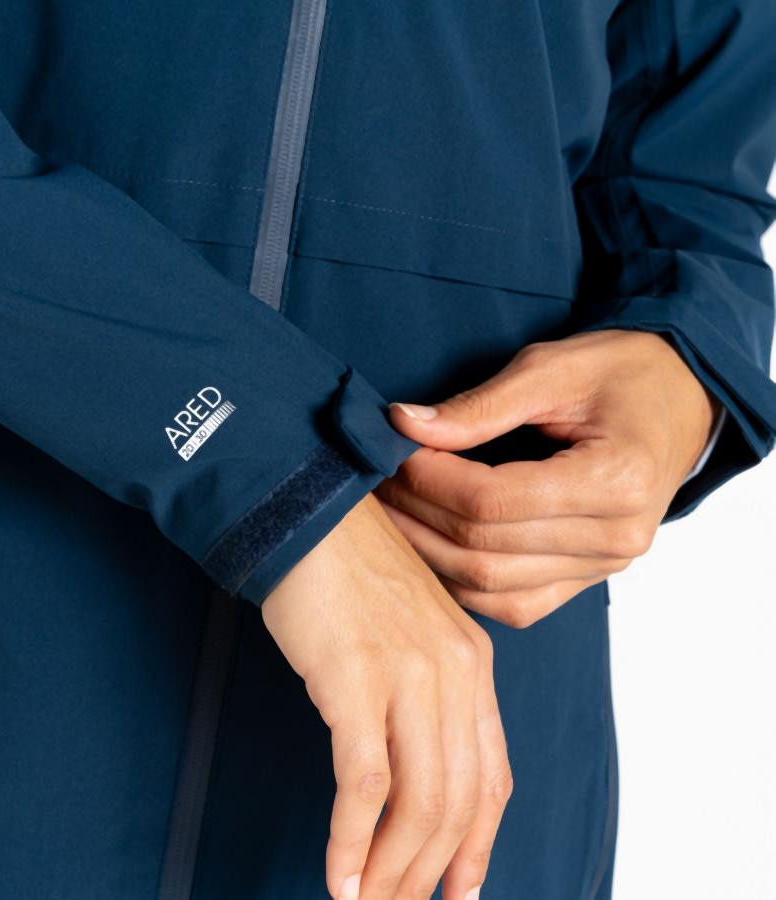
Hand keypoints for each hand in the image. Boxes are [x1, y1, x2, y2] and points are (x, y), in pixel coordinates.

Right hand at [261, 494, 511, 899]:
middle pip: (458, 803)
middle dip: (428, 873)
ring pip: (418, 805)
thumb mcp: (409, 625)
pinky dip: (351, 840)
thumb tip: (405, 760)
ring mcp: (409, 675)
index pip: (492, 777)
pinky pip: (365, 784)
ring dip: (392, 870)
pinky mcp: (356, 679)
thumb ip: (424, 686)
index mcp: (473, 662)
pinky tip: (337, 873)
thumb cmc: (347, 569)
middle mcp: (454, 673)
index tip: (461, 891)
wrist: (308, 513)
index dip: (479, 846)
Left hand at [377, 329, 719, 627]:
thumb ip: (479, 406)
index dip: (429, 479)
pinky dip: (461, 582)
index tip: (393, 451)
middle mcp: (616, 537)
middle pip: (484, 547)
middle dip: (416, 512)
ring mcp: (604, 567)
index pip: (492, 501)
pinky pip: (512, 603)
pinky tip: (428, 547)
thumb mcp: (551, 369)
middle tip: (375, 480)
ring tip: (390, 511)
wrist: (678, 399)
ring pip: (489, 585)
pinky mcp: (587, 578)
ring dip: (427, 551)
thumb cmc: (621, 374)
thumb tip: (404, 425)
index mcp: (616, 480)